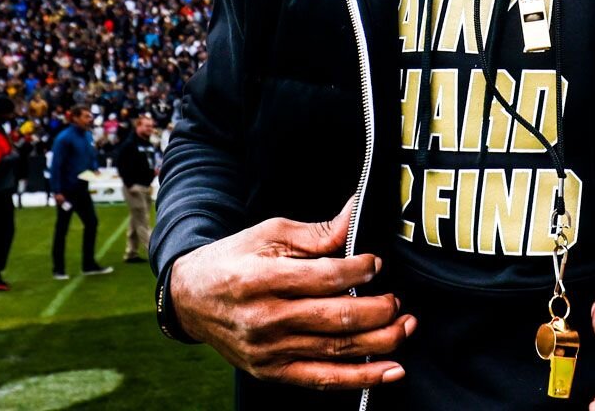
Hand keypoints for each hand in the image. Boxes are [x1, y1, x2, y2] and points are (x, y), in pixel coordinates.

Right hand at [170, 196, 413, 389]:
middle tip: (398, 299)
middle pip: (336, 317)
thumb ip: (317, 233)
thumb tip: (356, 214)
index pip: (324, 277)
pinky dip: (362, 379)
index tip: (378, 263)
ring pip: (337, 350)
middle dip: (379, 309)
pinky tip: (390, 371)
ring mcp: (269, 350)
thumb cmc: (231, 261)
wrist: (189, 299)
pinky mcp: (273, 372)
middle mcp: (266, 318)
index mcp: (262, 278)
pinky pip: (324, 380)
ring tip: (405, 326)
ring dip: (381, 341)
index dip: (359, 270)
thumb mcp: (268, 235)